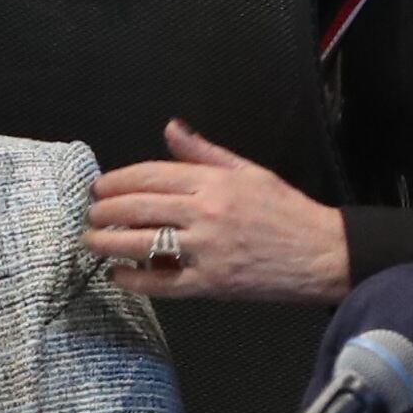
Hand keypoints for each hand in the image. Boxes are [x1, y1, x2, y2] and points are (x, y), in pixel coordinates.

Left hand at [84, 123, 352, 301]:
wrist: (321, 254)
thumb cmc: (286, 211)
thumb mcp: (248, 171)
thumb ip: (205, 152)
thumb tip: (171, 129)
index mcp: (215, 182)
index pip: (151, 175)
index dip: (118, 181)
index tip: (99, 188)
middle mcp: (207, 213)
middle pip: (139, 207)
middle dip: (105, 211)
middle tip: (90, 214)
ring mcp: (207, 250)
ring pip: (143, 244)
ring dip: (109, 243)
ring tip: (91, 242)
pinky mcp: (210, 284)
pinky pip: (162, 283)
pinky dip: (135, 279)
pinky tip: (118, 274)